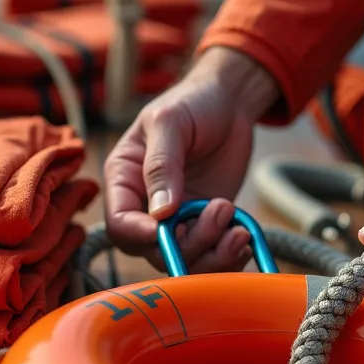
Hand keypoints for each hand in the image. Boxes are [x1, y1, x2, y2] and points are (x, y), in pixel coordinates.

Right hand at [104, 47, 277, 271]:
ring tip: (238, 228)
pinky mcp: (206, 224)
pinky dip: (228, 254)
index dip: (140, 235)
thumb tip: (161, 213)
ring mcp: (178, 219)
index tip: (168, 229)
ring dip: (214, 254)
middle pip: (154, 252)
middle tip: (221, 210)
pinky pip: (212, 255)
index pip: (120, 224)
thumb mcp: (170, 123)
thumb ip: (161, 165)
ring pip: (185, 261)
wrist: (230, 103)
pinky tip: (244, 234)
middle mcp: (146, 207)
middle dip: (188, 245)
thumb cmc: (192, 103)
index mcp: (124, 181)